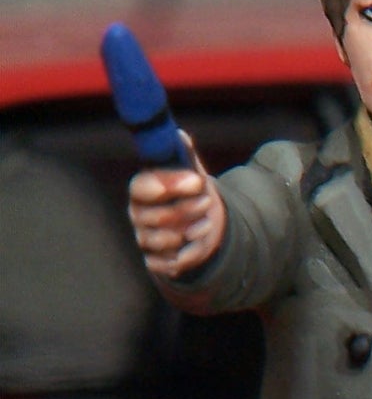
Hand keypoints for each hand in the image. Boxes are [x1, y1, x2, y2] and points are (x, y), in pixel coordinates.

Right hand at [128, 138, 226, 276]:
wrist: (201, 225)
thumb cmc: (192, 195)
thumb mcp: (193, 173)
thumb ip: (185, 156)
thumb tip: (180, 136)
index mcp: (142, 189)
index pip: (142, 187)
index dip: (169, 185)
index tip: (196, 181)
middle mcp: (138, 214)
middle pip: (157, 216)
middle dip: (187, 210)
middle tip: (206, 202)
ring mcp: (144, 238)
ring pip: (163, 240)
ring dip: (190, 233)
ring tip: (204, 225)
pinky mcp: (154, 260)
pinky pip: (166, 263)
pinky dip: (186, 256)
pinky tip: (195, 247)